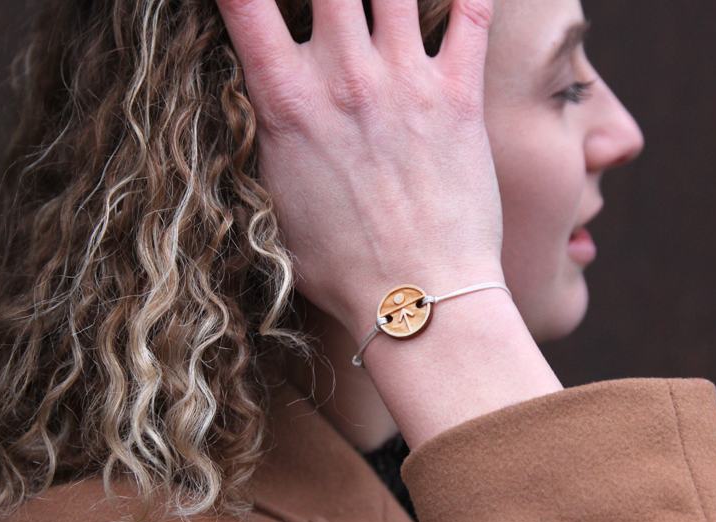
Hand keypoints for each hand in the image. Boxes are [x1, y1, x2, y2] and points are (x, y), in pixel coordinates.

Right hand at [216, 0, 504, 340]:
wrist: (418, 298)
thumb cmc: (343, 269)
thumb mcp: (274, 204)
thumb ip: (267, 141)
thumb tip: (263, 107)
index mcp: (287, 101)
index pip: (243, 0)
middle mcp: (344, 76)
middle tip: (328, 1)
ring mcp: (406, 81)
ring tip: (382, 0)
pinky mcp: (460, 96)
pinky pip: (472, 17)